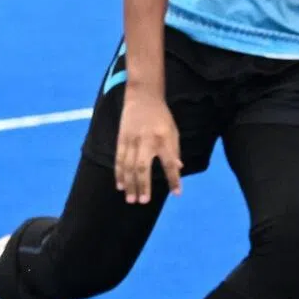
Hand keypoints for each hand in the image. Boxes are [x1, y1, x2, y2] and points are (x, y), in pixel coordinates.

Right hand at [114, 83, 181, 203]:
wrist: (143, 97)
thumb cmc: (161, 116)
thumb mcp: (173, 131)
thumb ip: (175, 151)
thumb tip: (179, 169)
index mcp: (164, 139)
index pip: (170, 163)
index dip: (174, 179)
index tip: (177, 193)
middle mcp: (147, 141)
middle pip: (143, 167)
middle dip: (143, 185)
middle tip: (143, 201)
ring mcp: (132, 140)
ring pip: (128, 166)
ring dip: (129, 184)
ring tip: (131, 199)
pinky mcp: (122, 139)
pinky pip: (119, 160)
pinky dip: (119, 174)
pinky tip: (120, 186)